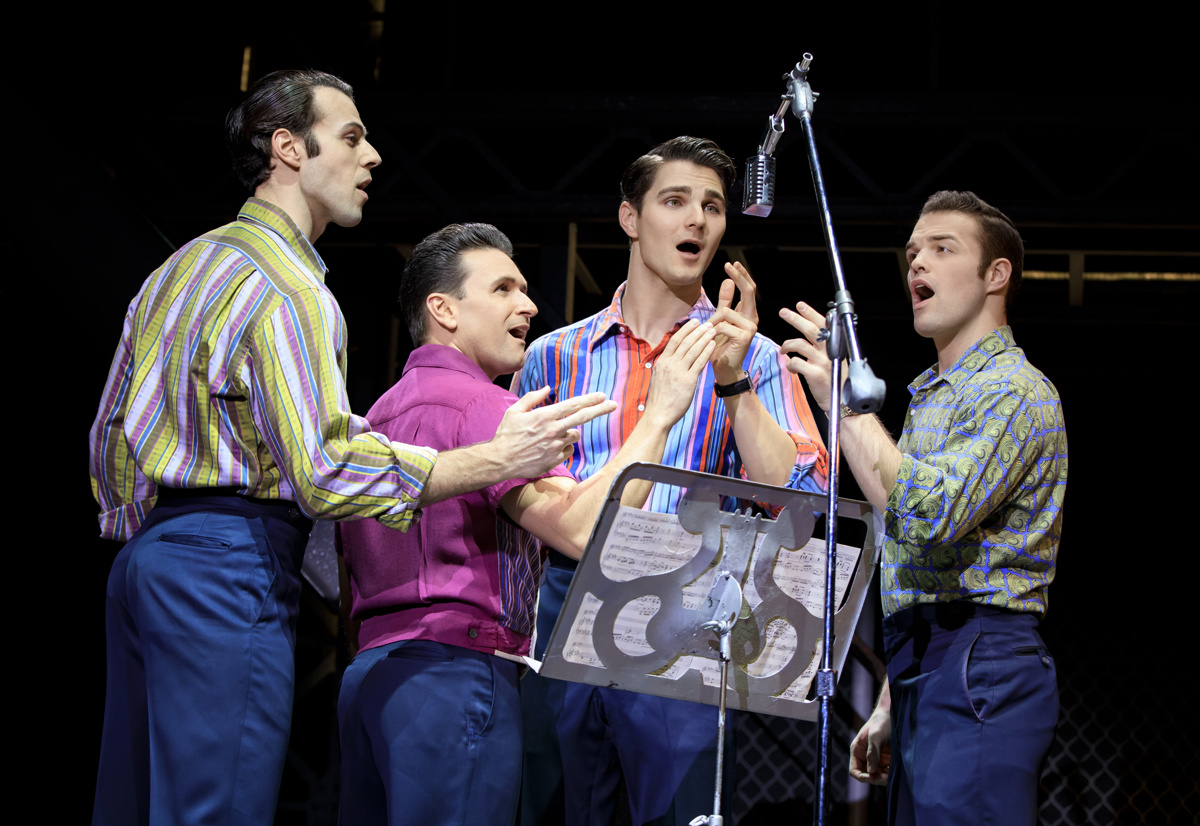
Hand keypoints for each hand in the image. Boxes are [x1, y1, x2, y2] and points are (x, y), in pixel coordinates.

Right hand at [492, 387, 615, 477]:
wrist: (501, 461)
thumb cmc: (506, 434)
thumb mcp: (514, 411)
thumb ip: (532, 398)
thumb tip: (547, 389)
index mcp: (544, 416)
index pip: (572, 405)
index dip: (589, 399)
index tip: (602, 395)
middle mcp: (553, 430)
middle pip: (582, 418)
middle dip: (600, 409)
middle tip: (613, 404)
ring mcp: (555, 446)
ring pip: (574, 435)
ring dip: (569, 432)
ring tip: (553, 435)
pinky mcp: (555, 460)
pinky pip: (568, 450)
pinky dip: (563, 447)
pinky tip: (550, 448)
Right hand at [644, 319, 716, 426]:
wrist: (658, 415)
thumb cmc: (660, 399)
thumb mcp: (658, 377)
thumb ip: (666, 366)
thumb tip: (674, 357)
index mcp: (661, 362)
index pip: (674, 340)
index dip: (685, 329)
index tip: (694, 322)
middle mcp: (669, 364)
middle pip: (685, 342)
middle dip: (698, 331)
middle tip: (708, 323)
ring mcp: (678, 372)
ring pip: (693, 350)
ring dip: (704, 338)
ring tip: (713, 330)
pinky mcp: (688, 381)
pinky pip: (699, 362)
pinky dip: (707, 352)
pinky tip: (713, 345)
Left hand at [709, 261, 758, 385]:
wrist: (724, 368)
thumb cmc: (721, 345)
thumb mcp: (721, 320)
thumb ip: (725, 301)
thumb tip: (728, 280)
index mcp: (748, 313)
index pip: (748, 289)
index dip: (741, 275)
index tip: (731, 263)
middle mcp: (752, 318)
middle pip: (748, 291)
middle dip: (738, 276)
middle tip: (728, 264)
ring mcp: (750, 327)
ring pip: (727, 311)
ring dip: (713, 319)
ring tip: (709, 331)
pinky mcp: (745, 336)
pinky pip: (724, 325)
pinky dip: (713, 329)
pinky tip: (711, 337)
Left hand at [779, 301, 835, 412]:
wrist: (844, 402)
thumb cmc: (837, 381)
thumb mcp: (835, 360)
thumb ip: (825, 348)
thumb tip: (812, 334)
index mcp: (834, 346)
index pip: (823, 324)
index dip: (811, 313)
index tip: (800, 305)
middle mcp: (829, 352)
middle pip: (810, 330)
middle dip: (795, 318)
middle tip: (783, 312)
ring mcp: (822, 362)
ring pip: (799, 345)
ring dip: (787, 345)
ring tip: (783, 349)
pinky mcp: (815, 374)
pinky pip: (796, 362)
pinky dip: (790, 364)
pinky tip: (791, 367)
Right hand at [849, 706, 891, 785]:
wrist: (894, 714)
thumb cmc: (882, 721)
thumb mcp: (876, 735)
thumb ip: (872, 752)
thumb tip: (871, 771)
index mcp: (858, 750)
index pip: (854, 770)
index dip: (861, 777)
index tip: (872, 777)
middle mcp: (865, 757)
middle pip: (867, 776)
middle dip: (876, 778)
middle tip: (887, 777)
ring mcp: (877, 759)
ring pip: (878, 776)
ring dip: (885, 778)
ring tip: (893, 773)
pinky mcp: (887, 760)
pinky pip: (887, 772)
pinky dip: (891, 774)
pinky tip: (896, 770)